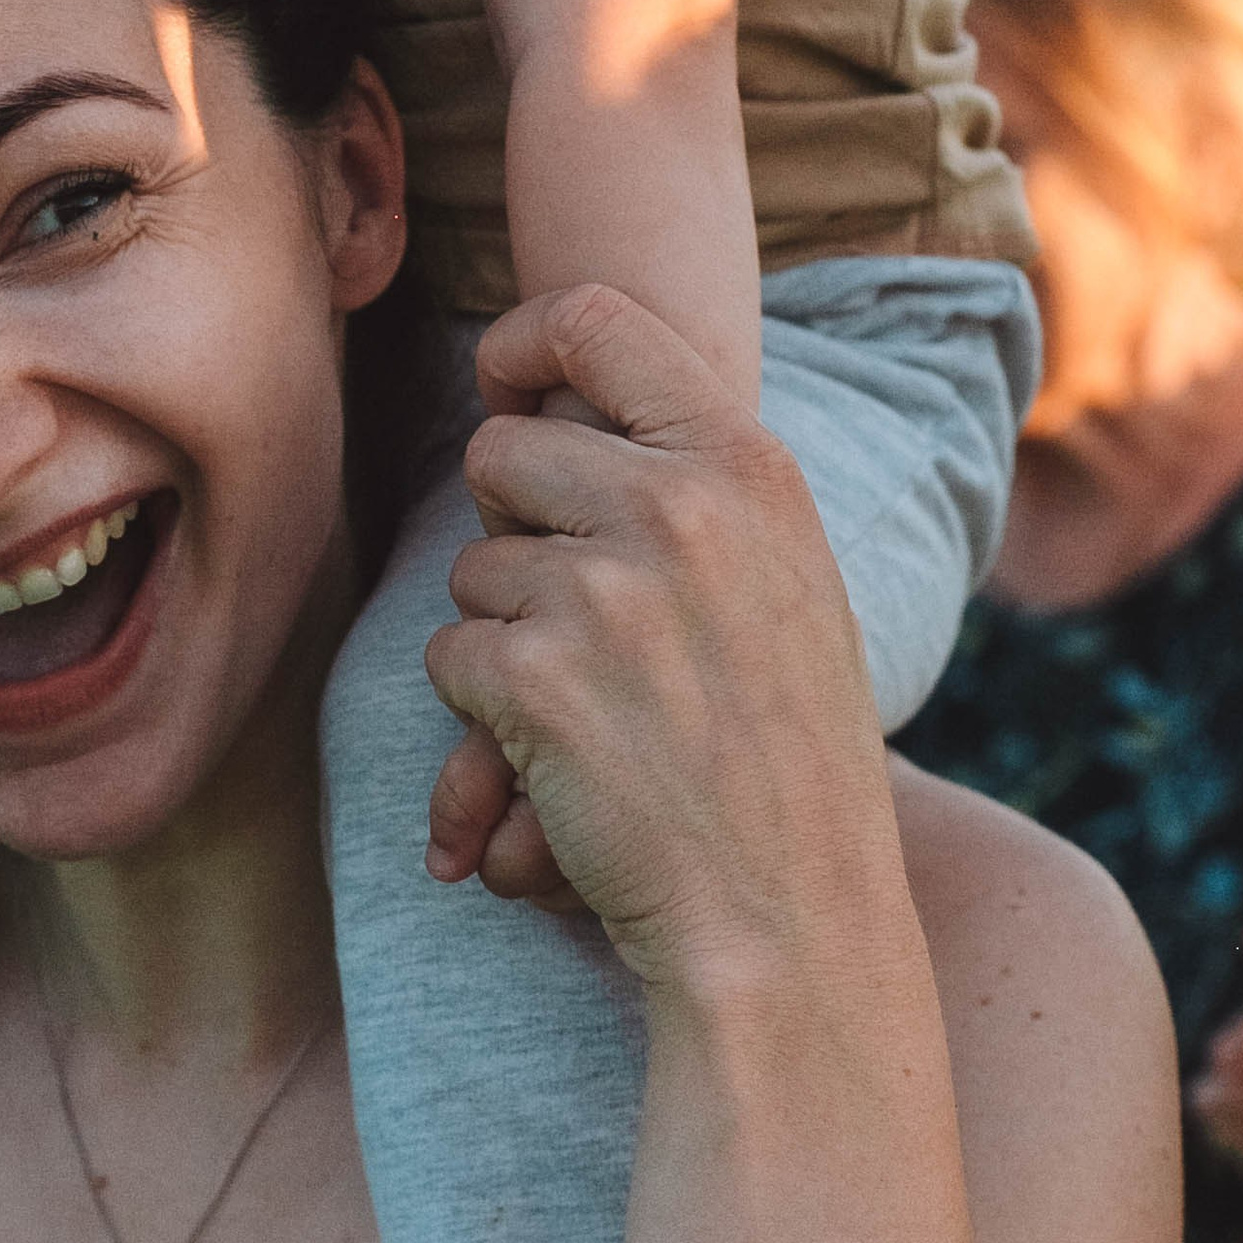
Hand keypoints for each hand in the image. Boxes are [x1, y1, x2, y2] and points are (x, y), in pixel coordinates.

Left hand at [423, 285, 891, 992]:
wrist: (793, 920)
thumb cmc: (785, 763)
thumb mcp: (785, 585)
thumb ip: (697, 488)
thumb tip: (537, 405)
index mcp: (748, 468)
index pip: (596, 323)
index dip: (522, 347)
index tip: (502, 385)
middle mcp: (679, 507)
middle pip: (503, 453)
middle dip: (511, 532)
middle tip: (576, 620)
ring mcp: (605, 591)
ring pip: (471, 570)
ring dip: (505, 642)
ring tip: (602, 714)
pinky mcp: (536, 678)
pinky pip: (449, 660)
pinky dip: (484, 721)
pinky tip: (567, 764)